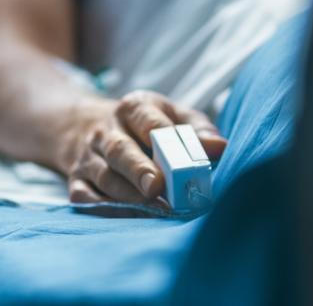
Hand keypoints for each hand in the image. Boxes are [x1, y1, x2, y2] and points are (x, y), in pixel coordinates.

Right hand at [61, 90, 226, 204]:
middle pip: (120, 150)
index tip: (176, 155)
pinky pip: (86, 198)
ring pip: (105, 177)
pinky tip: (132, 218)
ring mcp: (89, 157)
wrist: (86, 125)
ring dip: (129, 195)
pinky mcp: (76, 181)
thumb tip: (221, 147)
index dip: (160, 136)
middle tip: (157, 187)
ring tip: (155, 209)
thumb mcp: (172, 114)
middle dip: (139, 169)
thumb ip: (197, 128)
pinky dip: (108, 210)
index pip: (146, 120)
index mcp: (133, 107)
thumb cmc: (145, 123)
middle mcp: (106, 130)